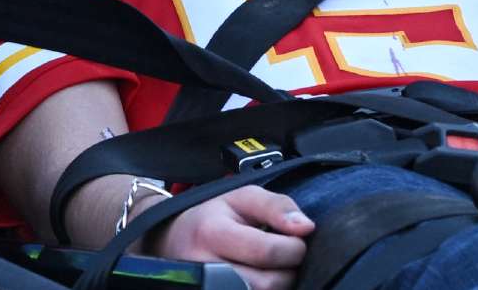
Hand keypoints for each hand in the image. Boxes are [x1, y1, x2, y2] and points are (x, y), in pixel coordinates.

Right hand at [144, 185, 315, 289]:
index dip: (294, 247)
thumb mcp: (243, 197)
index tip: (296, 240)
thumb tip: (306, 228)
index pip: (268, 252)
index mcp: (212, 232)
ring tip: (271, 268)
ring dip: (278, 285)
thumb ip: (278, 207)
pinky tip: (261, 278)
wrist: (170, 241)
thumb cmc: (213, 216)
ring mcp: (205, 289)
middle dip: (289, 270)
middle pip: (268, 284)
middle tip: (285, 257)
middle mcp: (204, 268)